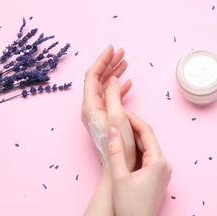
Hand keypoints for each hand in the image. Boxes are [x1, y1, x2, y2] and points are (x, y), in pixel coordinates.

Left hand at [81, 45, 135, 170]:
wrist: (118, 165)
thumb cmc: (118, 145)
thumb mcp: (117, 117)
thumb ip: (114, 95)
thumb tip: (113, 78)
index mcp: (90, 106)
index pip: (92, 76)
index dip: (102, 60)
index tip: (112, 48)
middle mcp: (91, 108)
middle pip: (98, 79)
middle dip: (109, 64)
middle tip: (122, 52)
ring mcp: (98, 113)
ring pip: (105, 87)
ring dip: (114, 73)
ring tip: (126, 62)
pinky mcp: (106, 118)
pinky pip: (111, 97)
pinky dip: (119, 88)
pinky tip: (127, 83)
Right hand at [107, 111, 171, 215]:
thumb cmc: (129, 207)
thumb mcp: (119, 177)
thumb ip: (116, 151)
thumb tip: (112, 130)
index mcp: (158, 162)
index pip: (146, 132)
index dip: (133, 119)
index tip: (120, 111)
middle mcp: (164, 164)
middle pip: (148, 138)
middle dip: (133, 127)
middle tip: (116, 119)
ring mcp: (163, 171)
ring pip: (148, 147)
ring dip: (134, 138)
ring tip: (118, 131)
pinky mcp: (158, 177)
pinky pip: (148, 157)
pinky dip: (137, 150)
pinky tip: (125, 149)